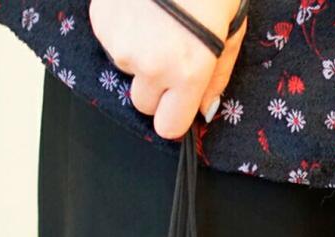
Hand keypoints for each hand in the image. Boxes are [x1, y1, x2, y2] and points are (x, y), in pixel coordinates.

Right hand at [88, 0, 246, 139]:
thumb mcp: (231, 32)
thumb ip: (217, 77)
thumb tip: (204, 110)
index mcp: (188, 73)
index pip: (168, 127)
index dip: (173, 114)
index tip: (178, 101)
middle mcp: (152, 66)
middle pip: (144, 102)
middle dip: (155, 84)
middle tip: (169, 49)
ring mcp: (123, 45)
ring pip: (126, 69)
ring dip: (138, 53)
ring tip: (156, 19)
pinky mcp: (102, 22)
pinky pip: (110, 41)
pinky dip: (123, 28)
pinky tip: (140, 6)